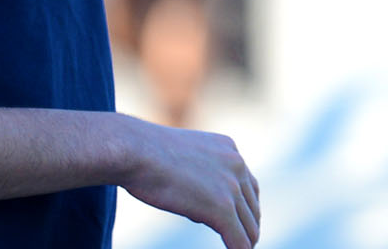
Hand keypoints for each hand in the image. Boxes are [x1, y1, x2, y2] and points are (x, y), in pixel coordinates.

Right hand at [118, 119, 260, 248]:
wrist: (135, 151)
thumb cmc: (144, 154)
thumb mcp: (182, 156)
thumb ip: (198, 174)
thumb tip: (200, 207)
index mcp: (228, 149)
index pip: (248, 184)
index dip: (245, 207)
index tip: (239, 221)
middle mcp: (236, 164)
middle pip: (252, 205)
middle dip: (248, 225)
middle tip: (243, 240)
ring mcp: (231, 186)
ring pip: (249, 224)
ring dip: (247, 240)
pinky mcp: (221, 207)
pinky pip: (239, 238)